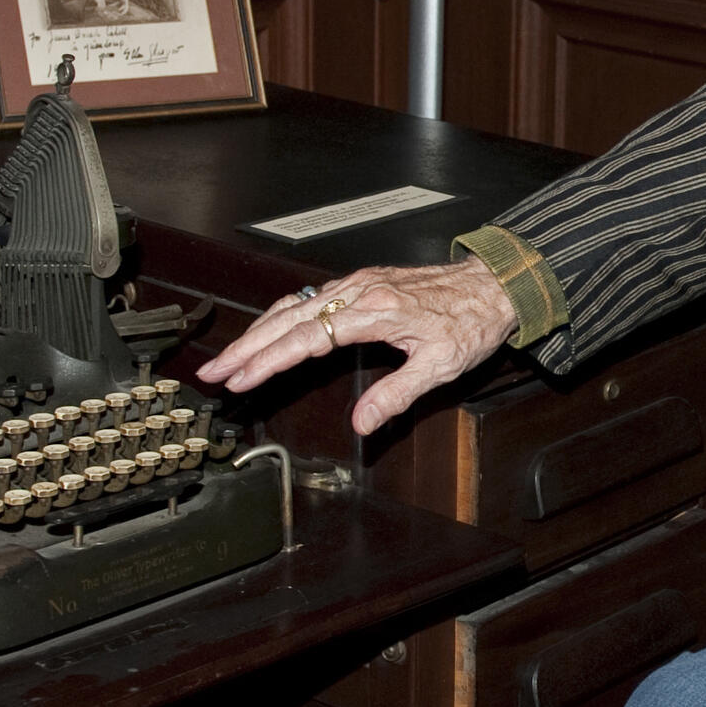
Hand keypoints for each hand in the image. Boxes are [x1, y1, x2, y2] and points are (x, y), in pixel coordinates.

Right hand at [197, 255, 518, 435]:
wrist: (493, 284)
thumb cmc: (471, 321)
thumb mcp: (440, 366)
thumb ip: (397, 394)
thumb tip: (362, 423)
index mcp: (374, 311)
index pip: (306, 339)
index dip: (268, 361)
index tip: (239, 378)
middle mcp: (358, 292)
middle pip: (287, 319)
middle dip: (246, 347)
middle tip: (213, 371)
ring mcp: (357, 284)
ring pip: (294, 306)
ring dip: (258, 332)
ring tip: (230, 358)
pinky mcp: (361, 283)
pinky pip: (311, 298)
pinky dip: (281, 316)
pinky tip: (270, 331)